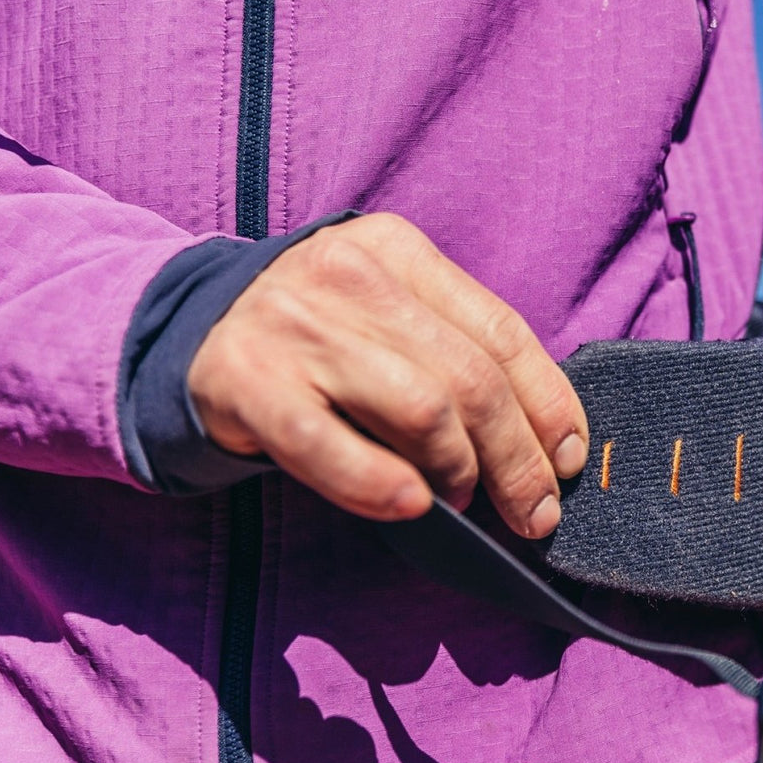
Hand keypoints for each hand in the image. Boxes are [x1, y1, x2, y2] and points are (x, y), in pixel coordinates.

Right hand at [189, 212, 588, 533]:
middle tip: (534, 512)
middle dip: (519, 459)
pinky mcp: (246, 381)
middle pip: (470, 379)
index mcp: (399, 251)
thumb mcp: (392, 313)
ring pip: (419, 408)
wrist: (192, 330)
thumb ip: (460, 351)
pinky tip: (413, 508)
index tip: (570, 460)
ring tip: (460, 500)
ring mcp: (296, 326)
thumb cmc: (324, 335)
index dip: (549, 404)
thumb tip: (554, 439)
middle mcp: (350, 275)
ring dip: (458, 472)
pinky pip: (327, 444)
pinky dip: (379, 483)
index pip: (502, 332)